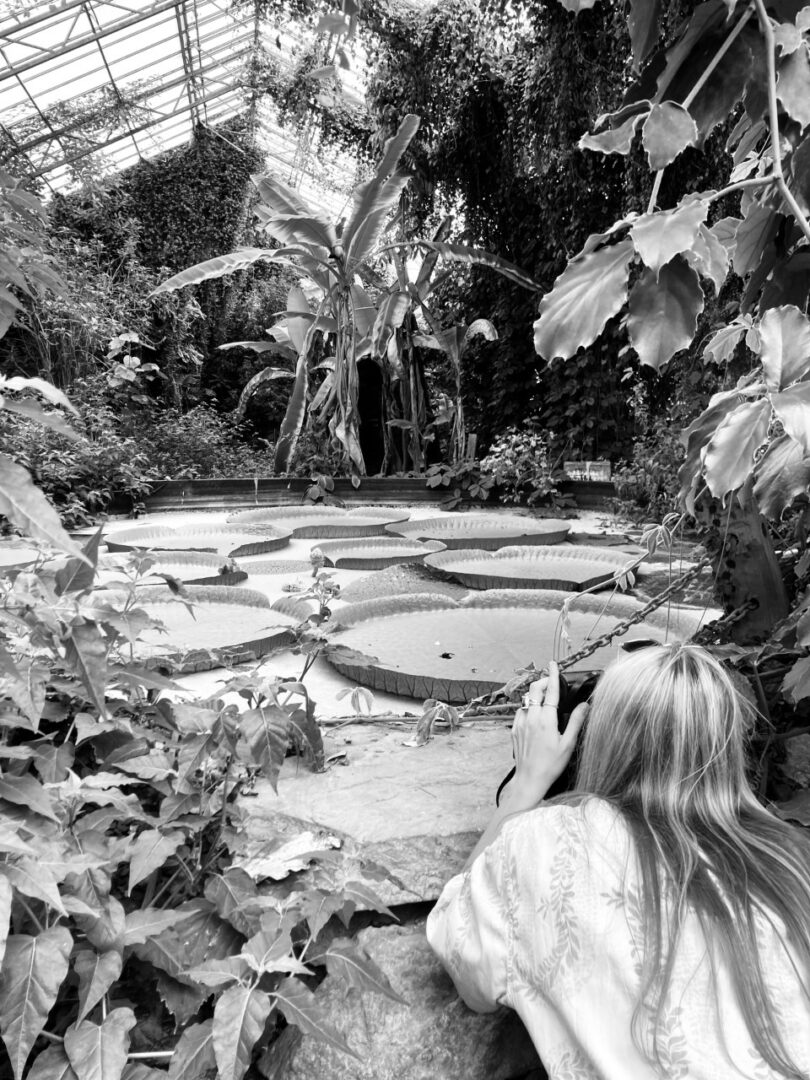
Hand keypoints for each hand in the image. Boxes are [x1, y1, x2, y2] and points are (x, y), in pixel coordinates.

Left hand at [508, 661, 588, 804]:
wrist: (530, 779)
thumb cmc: (551, 764)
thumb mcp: (568, 744)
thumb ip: (576, 722)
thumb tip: (585, 705)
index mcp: (546, 720)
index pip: (551, 691)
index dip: (553, 676)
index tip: (554, 664)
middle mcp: (531, 718)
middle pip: (535, 689)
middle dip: (543, 681)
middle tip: (551, 682)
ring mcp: (520, 723)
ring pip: (526, 699)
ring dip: (535, 694)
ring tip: (545, 699)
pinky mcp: (514, 730)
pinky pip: (520, 711)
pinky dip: (528, 707)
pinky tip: (534, 715)